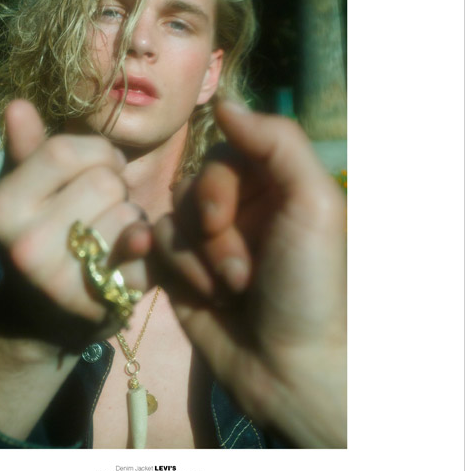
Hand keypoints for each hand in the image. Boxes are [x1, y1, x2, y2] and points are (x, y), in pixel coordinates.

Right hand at [0, 100, 151, 352]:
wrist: (46, 317)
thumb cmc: (40, 236)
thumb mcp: (25, 192)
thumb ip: (26, 150)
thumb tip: (18, 105)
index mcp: (2, 209)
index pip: (66, 151)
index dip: (97, 152)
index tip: (100, 166)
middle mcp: (26, 248)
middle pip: (106, 182)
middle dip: (114, 188)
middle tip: (101, 208)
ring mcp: (64, 281)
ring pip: (130, 217)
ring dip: (130, 219)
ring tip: (109, 234)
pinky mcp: (102, 303)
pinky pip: (146, 252)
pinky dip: (145, 247)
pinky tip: (127, 254)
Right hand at [153, 99, 346, 447]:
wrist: (292, 370)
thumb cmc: (312, 285)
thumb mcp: (313, 203)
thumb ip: (276, 141)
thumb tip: (223, 100)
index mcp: (277, 186)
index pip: (226, 151)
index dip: (216, 182)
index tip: (223, 216)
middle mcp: (243, 207)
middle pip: (194, 183)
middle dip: (210, 228)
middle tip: (238, 270)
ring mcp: (211, 241)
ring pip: (172, 214)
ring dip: (195, 256)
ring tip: (229, 291)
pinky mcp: (183, 272)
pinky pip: (157, 246)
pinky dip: (177, 269)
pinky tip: (204, 297)